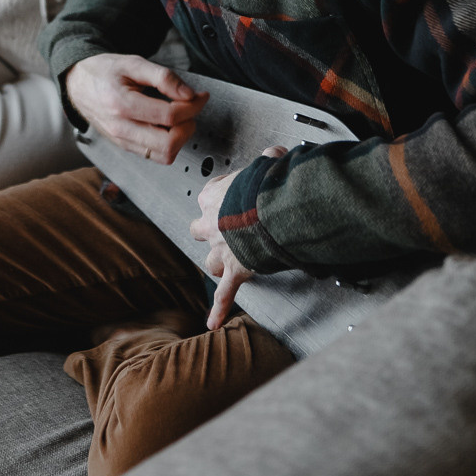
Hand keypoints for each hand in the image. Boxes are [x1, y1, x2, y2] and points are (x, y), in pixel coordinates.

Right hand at [65, 53, 208, 163]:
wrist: (78, 84)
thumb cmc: (104, 71)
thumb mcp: (133, 63)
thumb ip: (162, 76)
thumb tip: (188, 94)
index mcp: (121, 104)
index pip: (168, 116)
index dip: (192, 106)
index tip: (200, 96)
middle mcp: (121, 128)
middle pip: (168, 144)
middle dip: (188, 125)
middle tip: (191, 109)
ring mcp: (122, 141)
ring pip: (164, 155)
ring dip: (181, 137)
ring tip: (181, 117)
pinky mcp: (125, 146)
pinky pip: (154, 156)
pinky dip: (169, 143)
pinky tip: (168, 125)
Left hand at [190, 145, 286, 328]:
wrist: (272, 209)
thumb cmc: (267, 184)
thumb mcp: (266, 163)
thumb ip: (267, 159)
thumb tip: (275, 154)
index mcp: (214, 196)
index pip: (207, 197)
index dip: (219, 200)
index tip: (230, 200)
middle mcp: (212, 223)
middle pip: (200, 230)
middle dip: (209, 233)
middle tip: (222, 232)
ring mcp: (222, 249)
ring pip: (210, 262)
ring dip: (217, 264)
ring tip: (225, 268)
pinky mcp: (235, 270)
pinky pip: (225, 293)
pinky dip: (220, 308)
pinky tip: (213, 321)